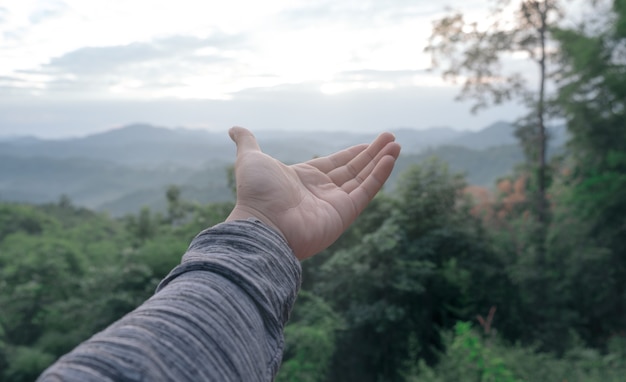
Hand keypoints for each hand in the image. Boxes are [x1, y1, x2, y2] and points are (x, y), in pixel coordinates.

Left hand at [225, 127, 400, 259]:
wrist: (262, 224)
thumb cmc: (256, 194)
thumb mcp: (251, 159)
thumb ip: (248, 141)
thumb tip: (234, 128)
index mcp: (305, 178)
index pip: (336, 163)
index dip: (354, 153)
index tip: (372, 143)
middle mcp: (322, 191)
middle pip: (353, 169)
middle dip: (373, 154)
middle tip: (391, 139)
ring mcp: (334, 204)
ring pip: (363, 179)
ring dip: (381, 162)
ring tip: (397, 145)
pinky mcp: (344, 214)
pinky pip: (365, 192)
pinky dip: (379, 176)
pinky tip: (390, 159)